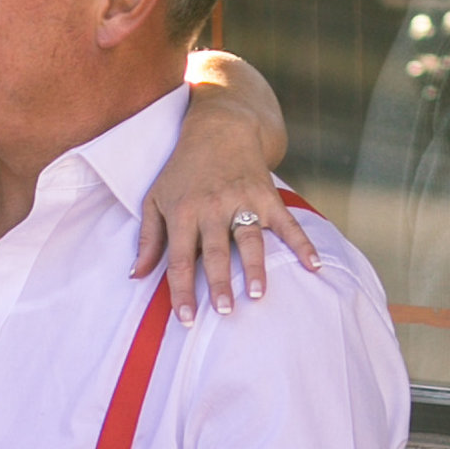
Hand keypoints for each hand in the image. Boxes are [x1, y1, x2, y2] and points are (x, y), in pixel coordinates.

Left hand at [136, 105, 317, 320]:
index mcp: (183, 212)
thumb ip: (148, 239)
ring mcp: (242, 201)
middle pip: (215, 251)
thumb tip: (136, 275)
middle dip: (219, 282)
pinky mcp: (267, 196)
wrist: (219, 129)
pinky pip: (286, 223)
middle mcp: (212, 207)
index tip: (186, 319)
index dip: (182, 291)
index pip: (180, 259)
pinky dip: (302, 244)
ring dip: (253, 267)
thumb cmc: (183, 171)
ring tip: (256, 294)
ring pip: (249, 239)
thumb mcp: (155, 199)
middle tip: (224, 311)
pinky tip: (313, 265)